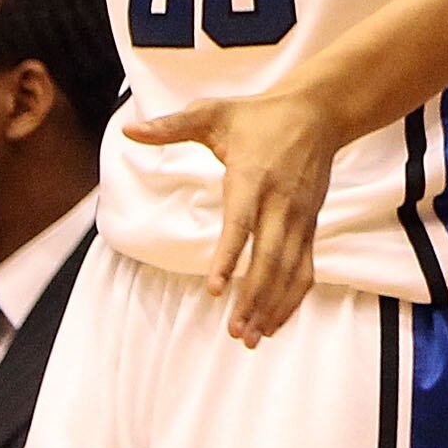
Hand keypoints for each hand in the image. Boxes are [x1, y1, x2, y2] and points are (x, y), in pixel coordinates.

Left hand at [122, 87, 342, 343]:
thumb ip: (172, 125)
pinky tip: (276, 321)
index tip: (215, 288)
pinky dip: (293, 296)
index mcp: (254, 177)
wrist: (319, 111)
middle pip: (270, 256)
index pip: (242, 222)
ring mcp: (301, 216)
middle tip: (234, 331)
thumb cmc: (260, 115)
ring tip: (252, 337)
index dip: (229, 255)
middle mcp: (282, 201)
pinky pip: (306, 266)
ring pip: (290, 268)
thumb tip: (128, 130)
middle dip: (254, 296)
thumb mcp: (214, 113)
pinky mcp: (311, 224)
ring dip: (272, 304)